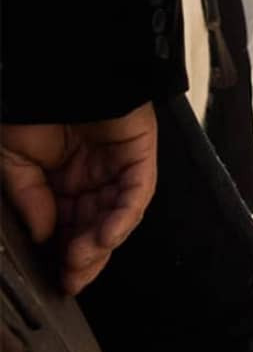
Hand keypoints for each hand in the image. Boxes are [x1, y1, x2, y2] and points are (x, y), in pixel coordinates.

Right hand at [1, 104, 158, 294]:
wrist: (56, 69)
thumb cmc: (33, 107)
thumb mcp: (15, 162)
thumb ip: (30, 199)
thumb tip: (44, 236)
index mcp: (64, 181)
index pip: (70, 227)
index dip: (64, 255)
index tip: (56, 282)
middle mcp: (94, 176)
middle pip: (97, 225)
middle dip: (85, 257)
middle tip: (71, 280)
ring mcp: (119, 164)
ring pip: (118, 213)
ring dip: (102, 242)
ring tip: (82, 261)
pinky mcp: (139, 151)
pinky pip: (138, 189)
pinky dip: (125, 215)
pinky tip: (108, 236)